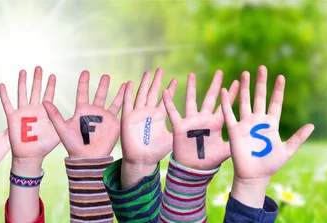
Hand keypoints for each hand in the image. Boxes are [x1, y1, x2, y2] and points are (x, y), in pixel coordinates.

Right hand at [0, 67, 58, 173]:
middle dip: (37, 79)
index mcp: (44, 112)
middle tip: (39, 67)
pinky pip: (7, 104)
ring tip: (23, 71)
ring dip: (22, 82)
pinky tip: (1, 85)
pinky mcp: (12, 118)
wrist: (30, 156)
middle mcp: (33, 109)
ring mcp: (22, 112)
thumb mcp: (57, 132)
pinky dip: (3, 95)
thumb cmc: (44, 146)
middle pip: (35, 90)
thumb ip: (62, 122)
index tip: (52, 75)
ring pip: (22, 93)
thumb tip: (76, 115)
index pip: (48, 95)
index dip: (50, 86)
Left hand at [43, 71, 125, 157]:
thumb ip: (55, 115)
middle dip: (103, 85)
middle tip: (106, 75)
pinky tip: (130, 93)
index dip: (84, 82)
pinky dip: (125, 101)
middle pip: (99, 95)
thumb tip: (44, 101)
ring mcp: (104, 118)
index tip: (86, 72)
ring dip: (117, 92)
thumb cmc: (73, 145)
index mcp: (82, 111)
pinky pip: (120, 110)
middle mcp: (93, 112)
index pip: (83, 92)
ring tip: (125, 83)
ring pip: (112, 101)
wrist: (88, 158)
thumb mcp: (62, 129)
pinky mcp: (113, 123)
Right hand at [119, 69, 176, 187]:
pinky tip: (128, 83)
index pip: (166, 99)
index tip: (177, 79)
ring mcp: (138, 114)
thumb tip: (199, 128)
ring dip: (144, 83)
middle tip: (161, 69)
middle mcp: (149, 112)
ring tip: (148, 72)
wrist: (141, 160)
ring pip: (141, 94)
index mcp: (159, 116)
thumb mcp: (172, 139)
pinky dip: (127, 93)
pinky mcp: (128, 118)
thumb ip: (181, 130)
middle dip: (157, 81)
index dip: (171, 89)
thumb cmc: (156, 152)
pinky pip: (127, 103)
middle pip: (153, 92)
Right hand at [162, 70, 238, 169]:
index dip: (232, 94)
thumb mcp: (226, 151)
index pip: (225, 105)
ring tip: (192, 74)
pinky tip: (165, 91)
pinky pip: (173, 112)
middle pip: (210, 98)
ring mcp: (191, 122)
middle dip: (215, 85)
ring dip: (191, 88)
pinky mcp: (179, 127)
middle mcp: (204, 119)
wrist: (192, 170)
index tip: (238, 81)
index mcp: (216, 124)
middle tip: (220, 72)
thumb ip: (236, 142)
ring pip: (191, 101)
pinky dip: (169, 103)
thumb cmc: (209, 161)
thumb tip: (254, 139)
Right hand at [220, 66, 313, 206]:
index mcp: (271, 124)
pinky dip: (227, 102)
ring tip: (245, 73)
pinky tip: (225, 90)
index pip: (275, 103)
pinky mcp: (234, 130)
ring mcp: (245, 124)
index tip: (280, 77)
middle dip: (261, 83)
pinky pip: (229, 113)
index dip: (278, 90)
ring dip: (245, 88)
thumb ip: (298, 138)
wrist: (253, 175)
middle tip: (262, 68)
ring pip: (245, 102)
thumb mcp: (287, 151)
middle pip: (260, 98)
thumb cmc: (270, 165)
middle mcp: (258, 121)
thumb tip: (311, 126)